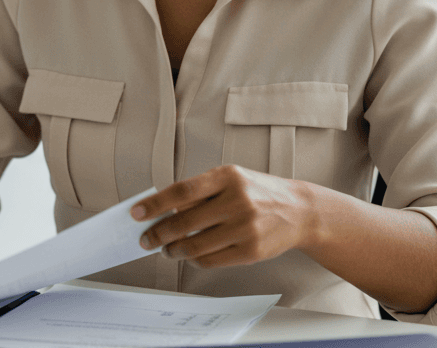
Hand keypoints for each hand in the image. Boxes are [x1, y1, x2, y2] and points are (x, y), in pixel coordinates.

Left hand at [132, 165, 316, 268]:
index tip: (136, 213)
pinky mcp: (251, 251)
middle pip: (184, 222)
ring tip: (166, 250)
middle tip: (146, 239)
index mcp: (228, 176)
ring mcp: (246, 227)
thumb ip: (200, 192)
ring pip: (195, 246)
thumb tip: (162, 211)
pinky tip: (189, 256)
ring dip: (173, 251)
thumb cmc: (258, 193)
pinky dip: (194, 260)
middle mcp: (237, 200)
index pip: (182, 191)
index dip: (155, 204)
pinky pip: (211, 260)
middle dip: (158, 234)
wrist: (299, 210)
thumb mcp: (231, 179)